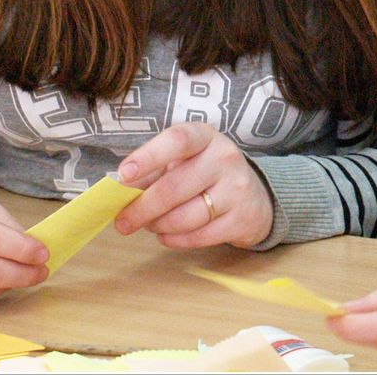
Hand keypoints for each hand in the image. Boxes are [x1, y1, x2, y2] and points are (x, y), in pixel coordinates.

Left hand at [114, 123, 273, 248]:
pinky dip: (175, 240)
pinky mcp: (242, 218)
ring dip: (158, 226)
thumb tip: (121, 193)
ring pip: (185, 216)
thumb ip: (153, 173)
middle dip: (142, 208)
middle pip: (173, 187)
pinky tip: (166, 236)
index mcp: (205, 137)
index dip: (148, 157)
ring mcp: (236, 188)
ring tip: (150, 226)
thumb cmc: (207, 174)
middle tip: (123, 222)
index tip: (124, 175)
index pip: (177, 140)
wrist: (255, 197)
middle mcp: (224, 158)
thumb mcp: (184, 161)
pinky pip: (199, 236)